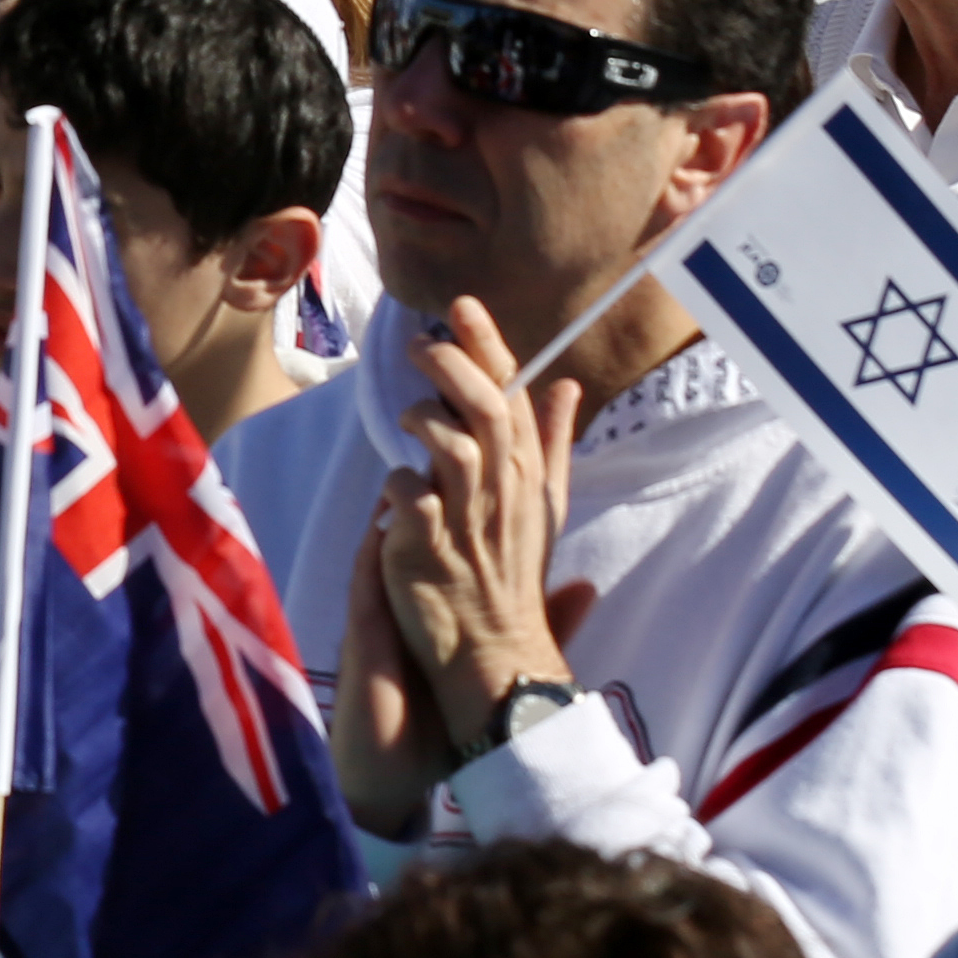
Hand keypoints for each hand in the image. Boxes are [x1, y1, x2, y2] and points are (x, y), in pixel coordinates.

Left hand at [376, 295, 596, 744]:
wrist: (497, 652)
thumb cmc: (510, 571)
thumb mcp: (542, 504)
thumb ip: (551, 442)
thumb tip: (564, 382)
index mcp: (532, 478)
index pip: (516, 397)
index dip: (489, 347)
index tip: (461, 306)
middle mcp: (506, 492)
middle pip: (487, 408)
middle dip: (452, 364)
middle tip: (420, 342)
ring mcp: (469, 519)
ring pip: (451, 443)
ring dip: (423, 418)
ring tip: (407, 421)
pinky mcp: (428, 547)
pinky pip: (406, 495)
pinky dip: (395, 484)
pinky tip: (393, 495)